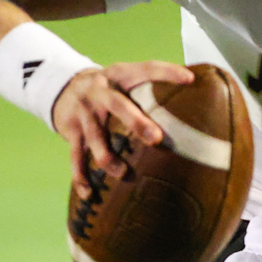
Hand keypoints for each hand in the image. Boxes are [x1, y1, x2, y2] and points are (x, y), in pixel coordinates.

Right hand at [52, 61, 193, 195]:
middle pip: (118, 105)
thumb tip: (199, 100)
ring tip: (124, 173)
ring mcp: (84, 111)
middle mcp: (100, 91)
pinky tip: (90, 193)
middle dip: (136, 122)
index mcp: (120, 74)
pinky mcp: (70, 130)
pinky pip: (75, 156)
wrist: (62, 87)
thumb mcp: (126, 79)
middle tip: (156, 139)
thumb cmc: (111, 88)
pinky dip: (81, 176)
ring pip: (95, 136)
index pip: (146, 68)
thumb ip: (151, 88)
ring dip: (108, 157)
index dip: (167, 72)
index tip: (189, 79)